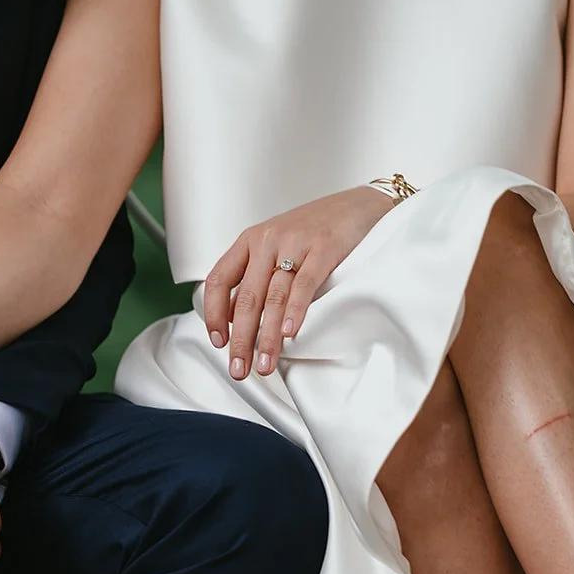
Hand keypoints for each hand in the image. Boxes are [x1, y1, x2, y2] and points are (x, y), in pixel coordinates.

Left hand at [203, 186, 393, 379]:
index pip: (219, 280)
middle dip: (240, 340)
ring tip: (265, 364)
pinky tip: (290, 334)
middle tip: (239, 369)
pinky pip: (304, 285)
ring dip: (267, 338)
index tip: (218, 341)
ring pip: (273, 298)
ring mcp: (295, 243)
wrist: (359, 204)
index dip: (213, 314)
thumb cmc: (316, 228)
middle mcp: (267, 241)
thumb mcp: (276, 244)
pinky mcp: (324, 248)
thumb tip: (232, 316)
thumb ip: (254, 275)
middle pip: (246, 298)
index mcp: (250, 241)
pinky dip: (295, 311)